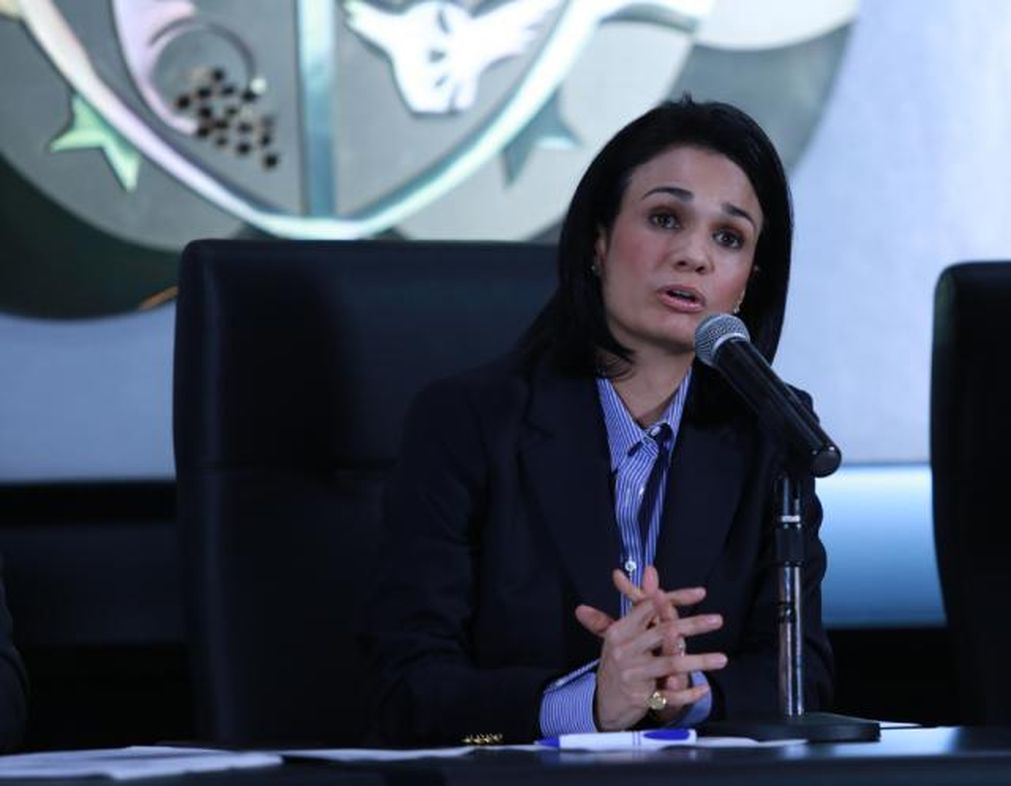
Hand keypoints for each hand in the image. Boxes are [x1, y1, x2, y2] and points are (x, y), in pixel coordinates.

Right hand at [575, 566, 725, 729]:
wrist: (604, 703)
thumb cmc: (618, 661)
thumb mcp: (622, 632)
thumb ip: (638, 601)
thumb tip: (650, 570)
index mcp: (620, 631)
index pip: (649, 607)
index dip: (674, 598)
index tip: (699, 593)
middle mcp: (624, 650)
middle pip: (662, 632)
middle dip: (693, 625)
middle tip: (717, 620)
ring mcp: (632, 675)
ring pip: (670, 665)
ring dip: (698, 662)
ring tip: (721, 659)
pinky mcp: (640, 698)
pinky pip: (670, 696)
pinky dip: (688, 693)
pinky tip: (704, 688)